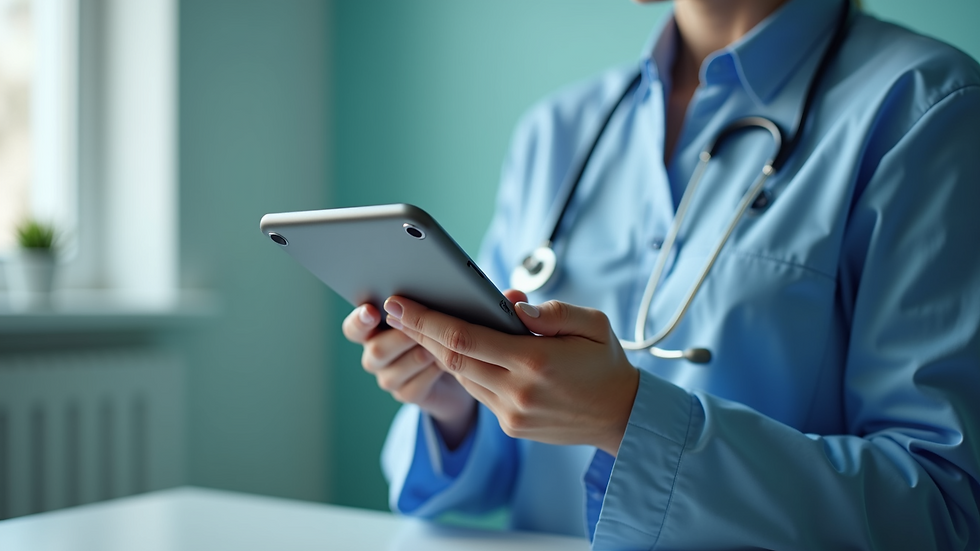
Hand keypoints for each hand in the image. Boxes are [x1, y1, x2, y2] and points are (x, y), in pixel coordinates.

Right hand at [342, 303, 474, 446]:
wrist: (461, 366)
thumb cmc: (442, 330)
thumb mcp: (429, 315)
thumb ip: (414, 308)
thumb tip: (412, 300)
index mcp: (373, 330)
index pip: (353, 328)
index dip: (359, 321)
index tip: (372, 312)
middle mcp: (375, 355)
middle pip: (376, 349)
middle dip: (402, 337)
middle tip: (422, 327)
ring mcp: (388, 377)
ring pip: (397, 369)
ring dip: (422, 354)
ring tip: (443, 343)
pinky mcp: (406, 394)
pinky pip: (415, 386)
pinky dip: (432, 372)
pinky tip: (445, 364)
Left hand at [383, 294, 639, 455]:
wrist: (621, 416)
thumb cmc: (605, 363)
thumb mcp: (593, 323)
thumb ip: (552, 312)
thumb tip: (513, 306)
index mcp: (535, 362)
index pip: (464, 337)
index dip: (426, 320)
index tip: (400, 303)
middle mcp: (517, 391)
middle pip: (451, 358)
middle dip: (419, 332)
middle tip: (396, 309)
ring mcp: (511, 413)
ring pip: (461, 375)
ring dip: (439, 350)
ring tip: (422, 324)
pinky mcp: (510, 425)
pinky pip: (477, 391)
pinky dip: (464, 368)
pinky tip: (457, 349)